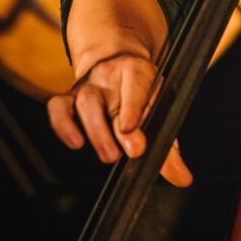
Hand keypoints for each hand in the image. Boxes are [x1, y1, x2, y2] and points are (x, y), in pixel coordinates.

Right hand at [47, 52, 192, 185]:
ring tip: (109, 155)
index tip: (131, 133)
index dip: (132, 107)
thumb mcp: (161, 107)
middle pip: (105, 98)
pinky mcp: (70, 97)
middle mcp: (108, 74)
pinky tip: (75, 142)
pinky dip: (62, 126)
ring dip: (94, 132)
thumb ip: (170, 145)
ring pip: (83, 103)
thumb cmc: (144, 91)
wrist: (120, 62)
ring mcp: (87, 85)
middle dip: (110, 129)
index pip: (135, 83)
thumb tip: (183, 179)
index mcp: (137, 69)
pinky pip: (58, 108)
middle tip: (122, 154)